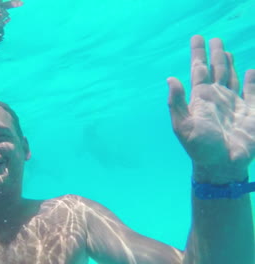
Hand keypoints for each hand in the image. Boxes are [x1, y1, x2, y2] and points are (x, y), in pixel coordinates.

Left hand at [167, 35, 254, 183]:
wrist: (222, 166)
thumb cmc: (200, 148)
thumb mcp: (183, 126)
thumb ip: (176, 103)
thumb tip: (169, 79)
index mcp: (201, 98)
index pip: (198, 69)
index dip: (197, 53)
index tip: (197, 38)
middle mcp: (217, 98)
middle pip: (216, 69)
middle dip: (214, 54)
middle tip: (213, 38)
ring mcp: (234, 104)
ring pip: (231, 78)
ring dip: (229, 64)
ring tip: (225, 51)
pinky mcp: (251, 113)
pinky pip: (253, 93)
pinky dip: (252, 81)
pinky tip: (250, 71)